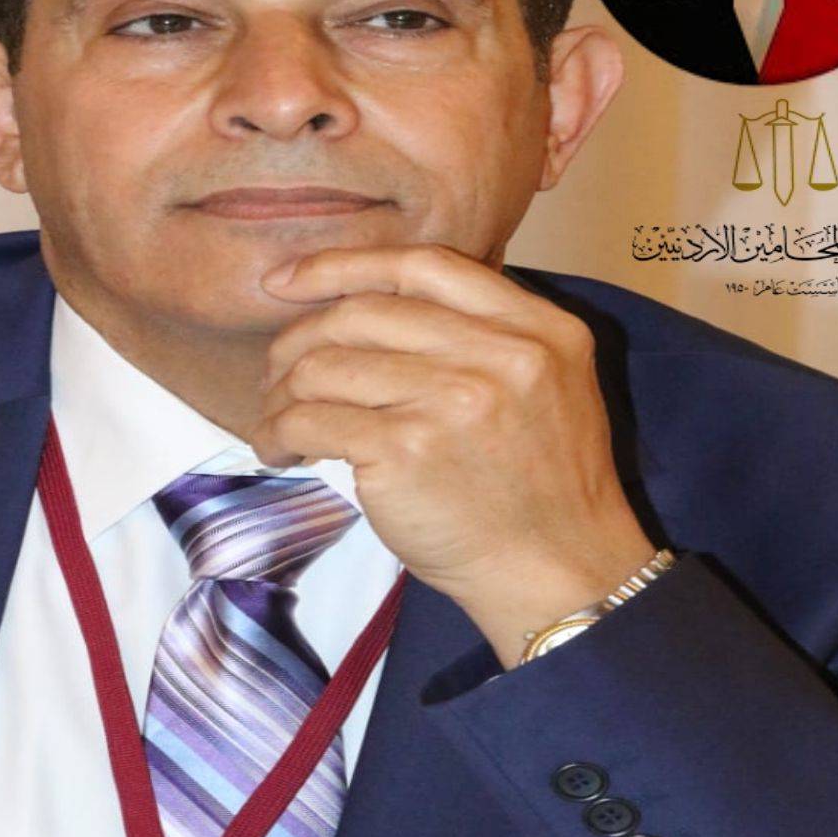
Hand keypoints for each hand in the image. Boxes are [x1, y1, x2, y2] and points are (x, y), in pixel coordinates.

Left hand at [251, 244, 656, 667]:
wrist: (562, 571)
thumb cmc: (544, 484)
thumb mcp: (548, 382)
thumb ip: (485, 334)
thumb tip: (371, 303)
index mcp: (537, 327)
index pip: (422, 265)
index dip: (343, 265)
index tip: (290, 279)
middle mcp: (499, 353)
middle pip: (363, 313)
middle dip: (299, 336)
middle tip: (276, 371)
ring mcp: (451, 399)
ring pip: (325, 364)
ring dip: (282, 392)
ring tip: (276, 419)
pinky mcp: (406, 451)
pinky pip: (312, 421)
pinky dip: (278, 433)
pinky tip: (280, 450)